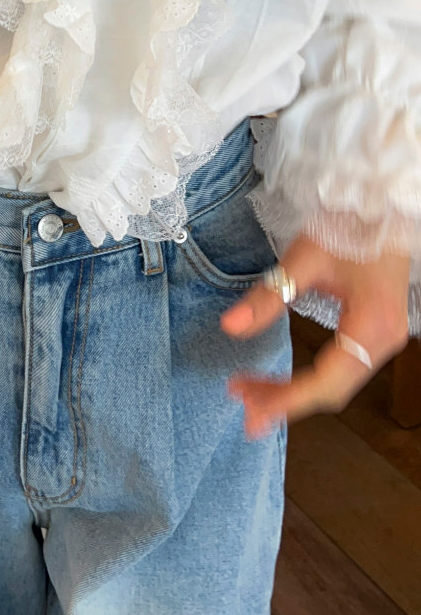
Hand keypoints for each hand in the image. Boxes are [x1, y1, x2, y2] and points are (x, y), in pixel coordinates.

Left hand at [218, 234, 411, 438]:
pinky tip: (281, 380)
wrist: (379, 208)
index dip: (287, 398)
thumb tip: (230, 326)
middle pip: (332, 389)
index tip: (251, 407)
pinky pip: (342, 368)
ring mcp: (383, 339)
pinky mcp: (374, 332)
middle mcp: (384, 340)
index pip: (326, 381)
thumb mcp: (302, 259)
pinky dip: (309, 378)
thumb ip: (267, 297)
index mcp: (371, 325)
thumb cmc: (346, 228)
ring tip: (252, 392)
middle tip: (242, 402)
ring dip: (295, 392)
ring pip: (337, 383)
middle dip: (285, 400)